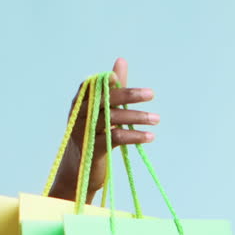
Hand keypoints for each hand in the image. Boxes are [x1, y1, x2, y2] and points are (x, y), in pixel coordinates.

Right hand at [48, 57, 159, 202]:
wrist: (78, 174)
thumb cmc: (93, 138)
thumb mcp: (102, 113)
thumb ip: (113, 88)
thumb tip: (121, 60)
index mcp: (81, 104)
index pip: (92, 87)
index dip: (104, 81)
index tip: (117, 78)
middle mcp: (79, 115)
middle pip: (104, 100)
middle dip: (128, 95)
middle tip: (151, 94)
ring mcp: (85, 132)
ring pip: (112, 118)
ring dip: (138, 117)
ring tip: (157, 119)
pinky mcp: (93, 149)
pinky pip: (116, 137)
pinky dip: (135, 136)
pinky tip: (149, 137)